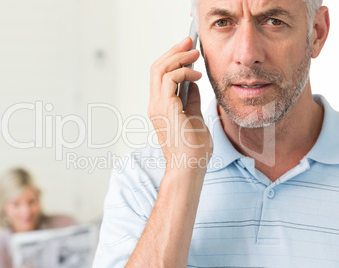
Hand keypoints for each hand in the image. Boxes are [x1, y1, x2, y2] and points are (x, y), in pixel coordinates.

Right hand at [148, 37, 212, 175]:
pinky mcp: (165, 108)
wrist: (189, 169)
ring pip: (160, 70)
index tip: (186, 49)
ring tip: (195, 53)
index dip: (172, 60)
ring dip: (178, 57)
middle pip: (157, 68)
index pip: (160, 76)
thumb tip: (193, 84)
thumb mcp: (194, 119)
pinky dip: (183, 72)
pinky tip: (196, 75)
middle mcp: (155, 105)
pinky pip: (169, 80)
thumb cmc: (192, 151)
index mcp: (160, 108)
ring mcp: (158, 106)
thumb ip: (191, 101)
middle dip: (174, 51)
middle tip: (189, 42)